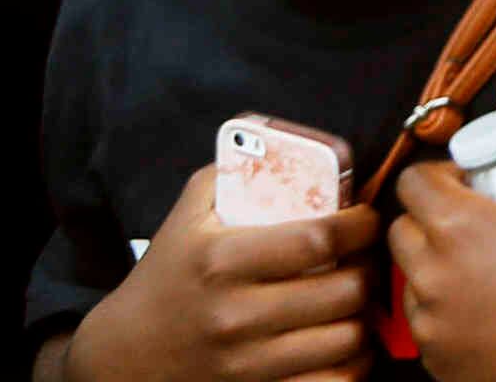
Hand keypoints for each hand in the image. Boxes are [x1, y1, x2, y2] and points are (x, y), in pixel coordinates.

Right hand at [65, 163, 377, 381]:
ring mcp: (246, 363)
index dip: (361, 225)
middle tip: (368, 259)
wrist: (124, 356)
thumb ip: (235, 170)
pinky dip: (352, 365)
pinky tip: (344, 342)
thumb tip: (289, 137)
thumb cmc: (169, 276)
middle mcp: (235, 315)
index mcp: (222, 261)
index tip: (367, 219)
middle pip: (344, 290)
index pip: (320, 238)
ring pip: (346, 339)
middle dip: (371, 269)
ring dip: (365, 316)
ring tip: (359, 299)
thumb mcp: (189, 215)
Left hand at [388, 89, 495, 381]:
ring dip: (436, 267)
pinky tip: (493, 308)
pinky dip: (448, 312)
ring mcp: (434, 329)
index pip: (413, 182)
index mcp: (459, 227)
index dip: (443, 172)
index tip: (476, 180)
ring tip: (488, 267)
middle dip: (432, 217)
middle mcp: (432, 279)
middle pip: (401, 231)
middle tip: (481, 219)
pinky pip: (428, 328)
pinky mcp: (443, 366)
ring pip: (410, 283)